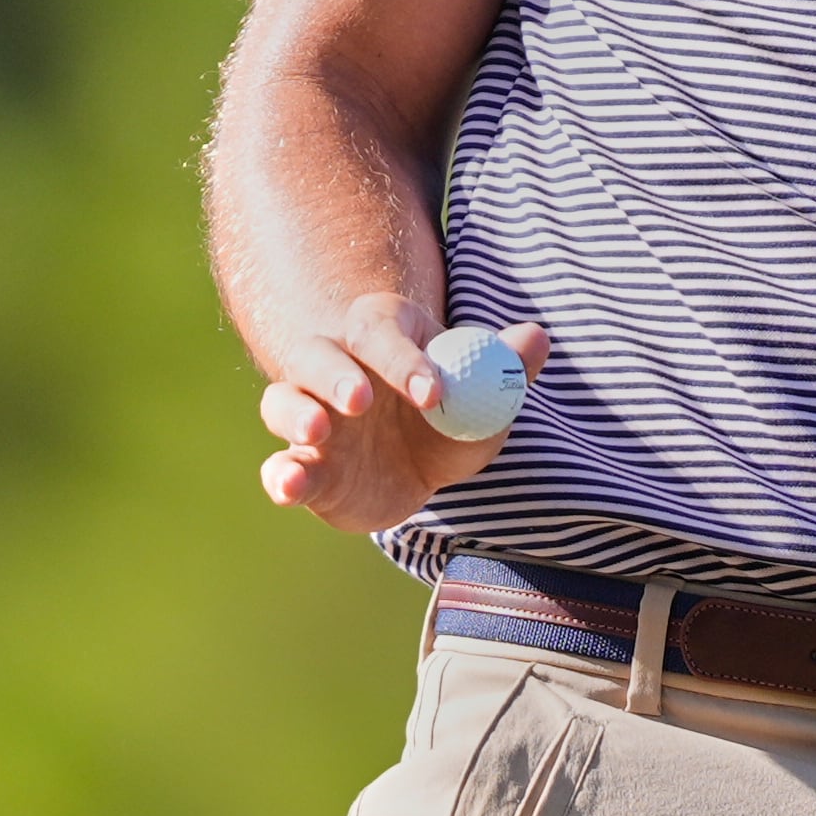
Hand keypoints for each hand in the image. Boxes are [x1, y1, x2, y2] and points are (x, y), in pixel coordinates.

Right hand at [255, 297, 551, 533]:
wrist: (418, 467)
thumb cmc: (449, 414)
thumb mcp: (484, 395)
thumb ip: (507, 366)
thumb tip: (536, 337)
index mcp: (380, 337)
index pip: (379, 331)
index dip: (404, 358)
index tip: (435, 393)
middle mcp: (334, 369)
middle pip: (315, 355)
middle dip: (333, 375)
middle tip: (359, 400)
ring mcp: (312, 417)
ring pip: (281, 401)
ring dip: (295, 414)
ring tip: (318, 431)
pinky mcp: (304, 466)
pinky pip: (279, 465)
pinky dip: (279, 474)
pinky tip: (289, 484)